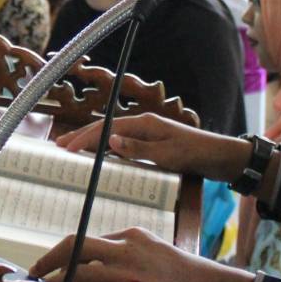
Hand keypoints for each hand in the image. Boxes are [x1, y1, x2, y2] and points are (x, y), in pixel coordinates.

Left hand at [28, 227, 257, 281]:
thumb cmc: (187, 276)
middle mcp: (128, 249)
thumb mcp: (155, 251)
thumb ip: (127, 254)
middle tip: (32, 278)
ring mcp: (131, 273)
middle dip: (47, 262)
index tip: (47, 268)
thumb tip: (97, 267)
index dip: (62, 255)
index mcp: (132, 236)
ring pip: (80, 274)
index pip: (86, 241)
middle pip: (75, 247)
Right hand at [55, 113, 250, 182]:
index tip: (66, 149)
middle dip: (82, 136)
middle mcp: (144, 125)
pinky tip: (100, 155)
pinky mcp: (153, 143)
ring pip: (112, 135)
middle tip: (59, 145)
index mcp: (144, 123)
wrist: (221, 157)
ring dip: (92, 142)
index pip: (107, 128)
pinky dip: (107, 148)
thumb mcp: (166, 154)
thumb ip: (138, 148)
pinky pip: (123, 143)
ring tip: (72, 149)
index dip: (84, 138)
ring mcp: (148, 133)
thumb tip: (109, 140)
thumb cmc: (196, 154)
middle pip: (106, 128)